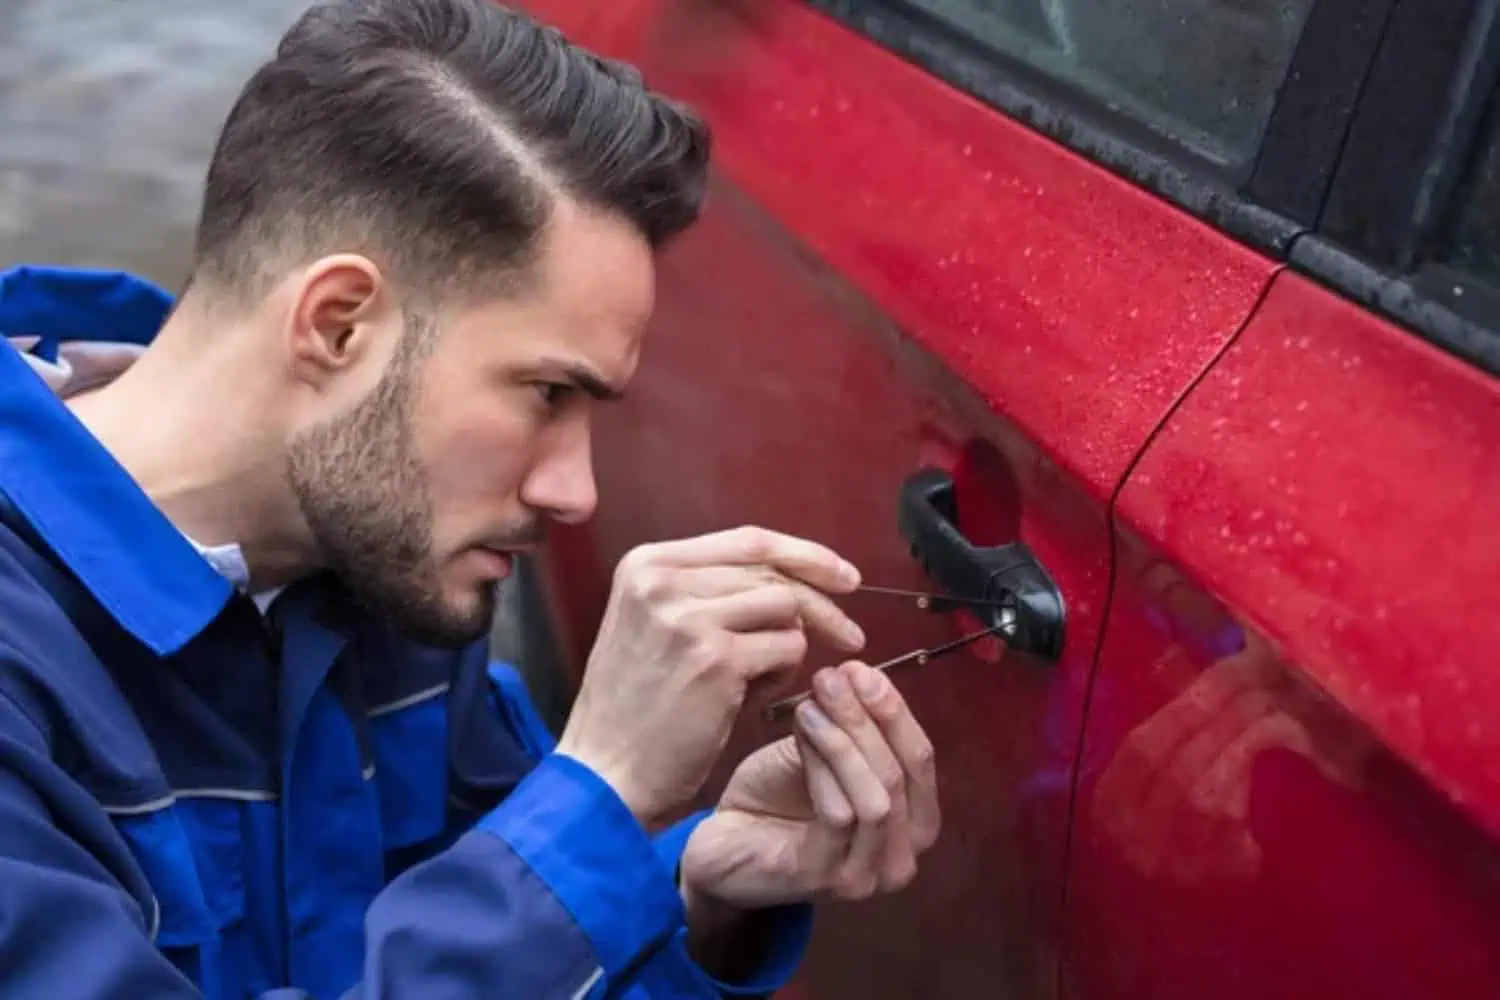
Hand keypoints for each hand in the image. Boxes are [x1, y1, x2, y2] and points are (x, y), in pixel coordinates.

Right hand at [555, 527, 865, 823]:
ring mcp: (689, 618)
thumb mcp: (656, 624)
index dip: (805, 554)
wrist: (605, 771)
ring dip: (792, 644)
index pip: (749, 540)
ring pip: (786, 607)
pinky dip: (785, 674)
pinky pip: (788, 648)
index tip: (843, 575)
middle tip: (851, 634)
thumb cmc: (638, 705)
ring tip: (764, 676)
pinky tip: (757, 697)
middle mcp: (664, 580)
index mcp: (648, 563)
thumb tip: (794, 576)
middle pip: (773, 571)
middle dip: (821, 602)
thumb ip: (709, 591)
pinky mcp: (716, 660)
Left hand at [679, 661, 940, 912]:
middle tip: (833, 677)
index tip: (861, 669)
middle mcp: (902, 858)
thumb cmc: (777, 797)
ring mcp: (866, 877)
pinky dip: (823, 766)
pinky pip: (839, 816)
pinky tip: (802, 731)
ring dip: (845, 741)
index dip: (895, 711)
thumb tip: (859, 673)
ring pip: (876, 799)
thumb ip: (851, 725)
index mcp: (912, 823)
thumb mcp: (823, 751)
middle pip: (902, 776)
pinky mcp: (827, 880)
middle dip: (868, 720)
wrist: (722, 842)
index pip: (921, 759)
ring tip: (811, 702)